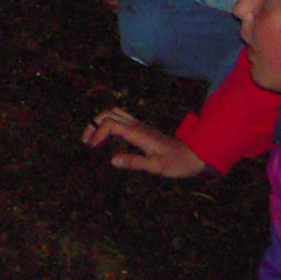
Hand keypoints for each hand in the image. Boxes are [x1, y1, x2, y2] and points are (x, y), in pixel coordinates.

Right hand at [82, 108, 205, 177]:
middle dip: (94, 124)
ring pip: (115, 112)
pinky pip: (121, 117)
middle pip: (109, 114)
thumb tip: (112, 160)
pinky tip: (108, 136)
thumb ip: (135, 162)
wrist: (194, 155)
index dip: (97, 134)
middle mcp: (137, 125)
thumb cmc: (177, 163)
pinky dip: (109, 122)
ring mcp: (140, 125)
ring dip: (101, 120)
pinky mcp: (142, 128)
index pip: (110, 125)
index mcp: (138, 133)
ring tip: (93, 136)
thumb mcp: (157, 166)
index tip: (91, 148)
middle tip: (86, 140)